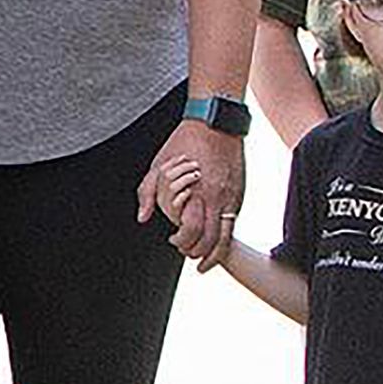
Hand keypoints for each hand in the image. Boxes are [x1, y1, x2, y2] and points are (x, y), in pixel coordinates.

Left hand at [140, 120, 241, 263]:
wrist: (215, 123)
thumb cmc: (184, 142)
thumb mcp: (157, 166)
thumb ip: (147, 193)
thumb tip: (142, 218)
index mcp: (196, 191)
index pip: (192, 230)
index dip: (182, 242)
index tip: (173, 241)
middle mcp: (217, 197)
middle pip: (211, 239)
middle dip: (198, 253)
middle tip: (187, 254)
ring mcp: (232, 197)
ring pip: (227, 236)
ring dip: (216, 253)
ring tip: (204, 260)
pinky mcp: (239, 194)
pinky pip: (234, 223)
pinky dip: (225, 237)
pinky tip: (216, 242)